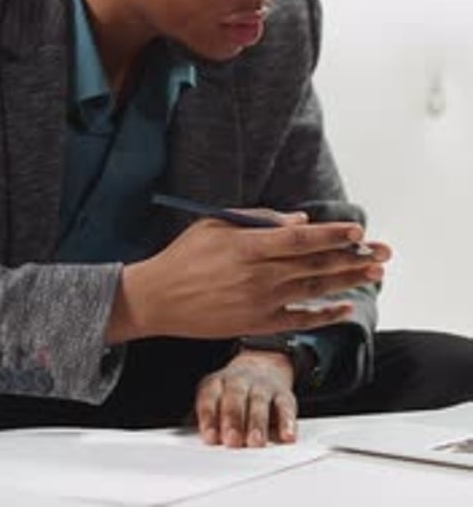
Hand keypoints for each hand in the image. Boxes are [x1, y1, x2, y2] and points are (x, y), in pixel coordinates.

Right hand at [106, 208, 390, 343]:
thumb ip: (259, 218)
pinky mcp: (256, 323)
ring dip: (347, 281)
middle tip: (384, 252)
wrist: (158, 299)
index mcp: (249, 245)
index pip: (302, 239)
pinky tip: (345, 307)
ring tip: (375, 274)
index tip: (358, 232)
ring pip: (313, 289)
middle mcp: (259, 275)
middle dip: (354, 258)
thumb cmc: (185, 255)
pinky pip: (298, 319)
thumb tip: (300, 221)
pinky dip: (323, 314)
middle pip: (316, 264)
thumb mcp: (216, 223)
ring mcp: (260, 302)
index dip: (333, 236)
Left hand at [195, 349, 304, 447]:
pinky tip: (286, 436)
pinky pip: (286, 405)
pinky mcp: (282, 393)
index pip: (210, 396)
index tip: (210, 437)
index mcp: (218, 382)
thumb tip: (196, 436)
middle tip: (232, 440)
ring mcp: (262, 385)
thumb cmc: (232, 392)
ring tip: (255, 442)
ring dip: (257, 422)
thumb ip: (206, 417)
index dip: (209, 417)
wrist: (262, 364)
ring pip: (259, 401)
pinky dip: (287, 421)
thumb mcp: (214, 397)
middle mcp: (240, 380)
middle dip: (233, 419)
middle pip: (235, 397)